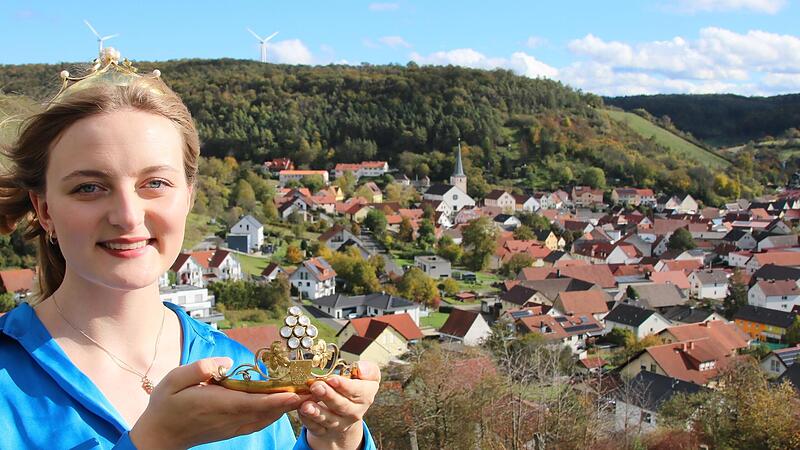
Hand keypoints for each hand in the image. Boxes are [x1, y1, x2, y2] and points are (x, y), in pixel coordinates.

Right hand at [129, 357, 307, 449]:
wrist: (160, 436)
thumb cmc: (165, 405)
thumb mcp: (173, 379)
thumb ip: (200, 368)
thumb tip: (228, 363)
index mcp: (218, 404)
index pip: (254, 402)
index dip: (278, 398)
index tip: (297, 392)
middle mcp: (230, 418)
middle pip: (268, 410)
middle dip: (292, 399)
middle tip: (315, 387)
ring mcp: (233, 426)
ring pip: (267, 417)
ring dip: (287, 406)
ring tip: (307, 392)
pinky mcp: (233, 429)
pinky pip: (260, 421)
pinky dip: (275, 412)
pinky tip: (285, 404)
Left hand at [299, 361, 379, 449]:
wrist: (347, 412)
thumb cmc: (355, 387)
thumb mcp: (367, 376)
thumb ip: (368, 369)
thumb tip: (360, 368)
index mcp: (366, 396)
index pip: (358, 392)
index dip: (345, 386)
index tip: (332, 379)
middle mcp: (354, 412)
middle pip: (342, 406)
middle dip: (328, 397)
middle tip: (316, 386)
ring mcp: (339, 423)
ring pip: (328, 419)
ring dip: (316, 412)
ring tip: (306, 405)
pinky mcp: (325, 431)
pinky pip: (316, 428)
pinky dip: (307, 420)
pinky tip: (301, 411)